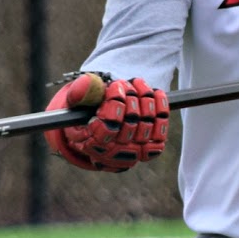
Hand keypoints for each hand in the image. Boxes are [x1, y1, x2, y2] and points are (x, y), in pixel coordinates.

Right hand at [44, 72, 168, 171]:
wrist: (103, 130)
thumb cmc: (88, 113)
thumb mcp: (77, 102)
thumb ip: (79, 92)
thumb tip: (85, 85)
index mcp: (90, 144)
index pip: (108, 127)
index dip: (115, 104)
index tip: (115, 86)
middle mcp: (112, 154)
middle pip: (130, 122)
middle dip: (129, 95)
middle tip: (124, 83)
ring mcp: (133, 153)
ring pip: (147, 122)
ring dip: (144, 97)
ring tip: (136, 85)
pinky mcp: (150, 149)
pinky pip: (161, 128)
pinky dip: (160, 106)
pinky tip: (154, 93)